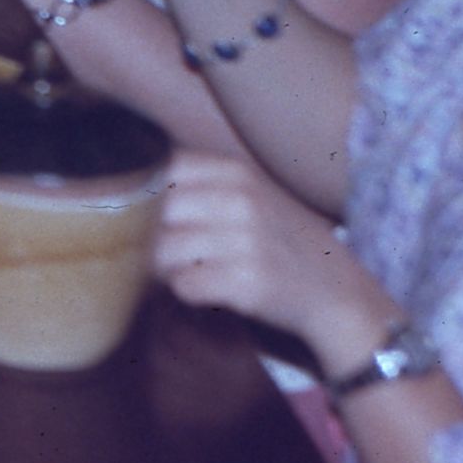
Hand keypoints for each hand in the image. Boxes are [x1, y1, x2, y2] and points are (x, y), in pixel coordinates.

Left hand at [154, 152, 397, 370]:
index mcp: (235, 172)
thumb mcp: (250, 194)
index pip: (158, 170)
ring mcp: (245, 242)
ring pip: (162, 252)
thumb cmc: (281, 241)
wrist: (337, 292)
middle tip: (152, 250)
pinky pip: (184, 285)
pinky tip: (202, 289)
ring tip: (179, 271)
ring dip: (161, 268)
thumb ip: (198, 184)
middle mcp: (240, 201)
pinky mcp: (247, 283)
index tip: (139, 214)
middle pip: (153, 213)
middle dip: (144, 236)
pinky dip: (184, 291)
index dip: (139, 196)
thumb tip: (125, 188)